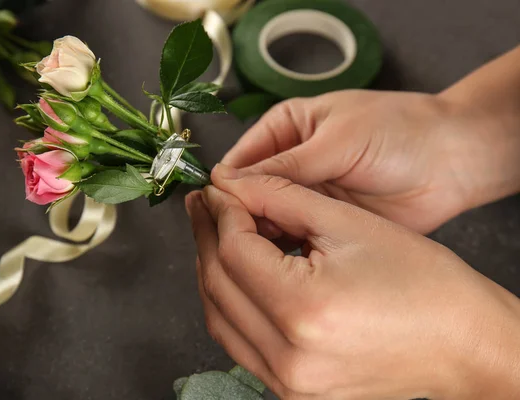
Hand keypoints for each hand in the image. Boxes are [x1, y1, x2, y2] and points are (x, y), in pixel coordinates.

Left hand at [186, 165, 519, 398]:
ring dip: (212, 270)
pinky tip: (238, 272)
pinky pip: (240, 342)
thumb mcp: (348, 224)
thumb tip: (232, 185)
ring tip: (216, 231)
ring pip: (220, 318)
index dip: (221, 212)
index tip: (220, 189)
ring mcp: (289, 383)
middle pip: (217, 285)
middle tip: (207, 203)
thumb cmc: (421, 282)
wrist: (461, 341)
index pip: (233, 251)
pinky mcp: (293, 390)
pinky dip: (232, 303)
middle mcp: (289, 358)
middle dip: (207, 236)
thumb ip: (280, 197)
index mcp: (304, 311)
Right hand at [223, 89, 519, 233]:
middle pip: (249, 196)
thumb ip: (285, 165)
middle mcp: (289, 164)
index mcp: (285, 129)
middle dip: (240, 219)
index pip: (239, 162)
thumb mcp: (338, 140)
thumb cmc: (399, 132)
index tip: (214, 215)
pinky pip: (295, 242)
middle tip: (232, 246)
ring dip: (262, 239)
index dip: (226, 188)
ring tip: (254, 262)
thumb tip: (226, 182)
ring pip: (268, 222)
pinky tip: (279, 270)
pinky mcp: (325, 226)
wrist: (452, 161)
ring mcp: (307, 197)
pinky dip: (285, 255)